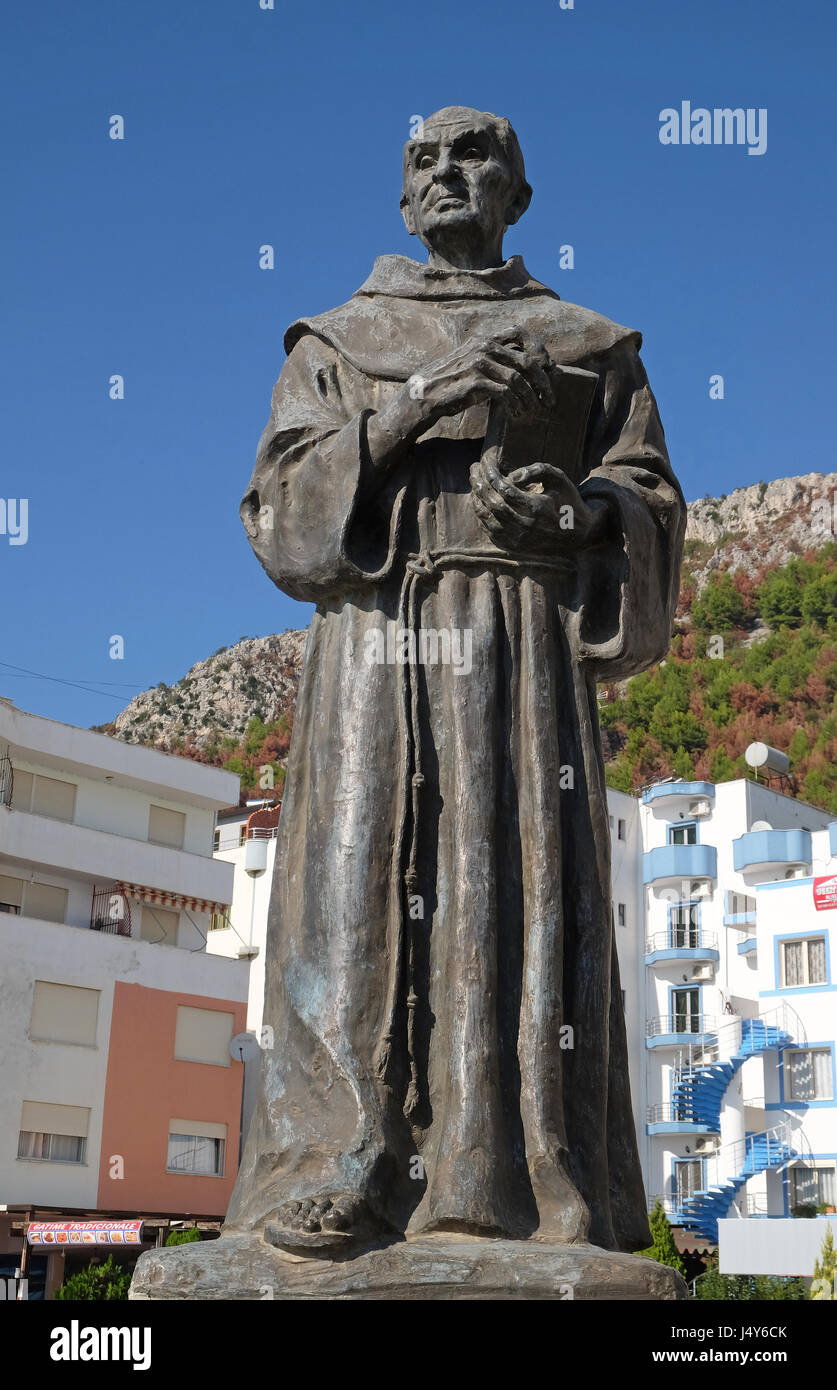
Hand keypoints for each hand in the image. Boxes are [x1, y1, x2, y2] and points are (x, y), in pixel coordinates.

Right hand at [403, 332, 555, 430]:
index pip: (520, 333)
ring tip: (535, 412)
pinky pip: (506, 393)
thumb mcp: (473, 364)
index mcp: (485, 338)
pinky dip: (516, 406)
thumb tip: (524, 369)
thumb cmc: (452, 383)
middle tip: (550, 400)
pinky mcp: (475, 382)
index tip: (548, 369)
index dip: (539, 349)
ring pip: (519, 379)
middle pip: (526, 359)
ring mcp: (479, 363)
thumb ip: (495, 361)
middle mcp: (483, 346)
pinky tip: (518, 416)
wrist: (424, 395)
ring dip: (531, 398)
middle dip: (543, 382)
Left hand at [470, 453, 610, 553]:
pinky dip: (481, 515)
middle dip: (479, 483)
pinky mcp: (513, 547)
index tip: (484, 462)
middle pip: (491, 502)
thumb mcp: (559, 479)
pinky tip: (479, 502)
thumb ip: (537, 470)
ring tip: (474, 483)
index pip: (503, 488)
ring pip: (487, 517)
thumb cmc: (568, 502)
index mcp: (535, 507)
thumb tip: (512, 476)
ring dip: (476, 498)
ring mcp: (517, 539)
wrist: (579, 535)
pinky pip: (490, 531)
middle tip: (473, 469)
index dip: (490, 473)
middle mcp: (524, 525)